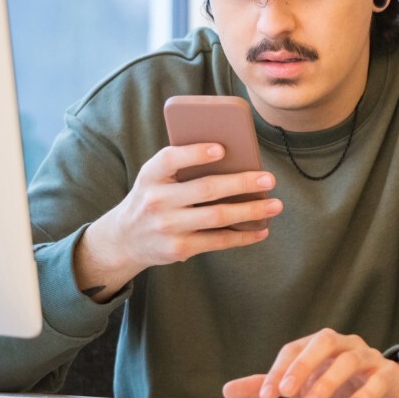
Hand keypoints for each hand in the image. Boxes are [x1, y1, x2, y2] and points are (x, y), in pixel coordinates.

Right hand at [75, 143, 281, 299]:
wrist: (123, 239)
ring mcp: (168, 226)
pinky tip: (261, 229)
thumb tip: (234, 160)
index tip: (222, 149)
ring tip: (275, 205)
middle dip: (241, 182)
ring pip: (217, 217)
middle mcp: (157, 200)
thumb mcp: (155, 178)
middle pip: (205, 189)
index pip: (170, 159)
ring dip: (250, 211)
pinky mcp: (179, 248)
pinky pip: (218, 241)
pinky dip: (243, 236)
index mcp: (151, 175)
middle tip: (269, 179)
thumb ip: (182, 167)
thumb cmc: (151, 198)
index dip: (195, 153)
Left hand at [222, 328, 398, 397]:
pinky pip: (378, 377)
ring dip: (328, 381)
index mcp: (319, 345)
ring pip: (348, 359)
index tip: (267, 395)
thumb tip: (228, 390)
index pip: (294, 349)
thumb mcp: (302, 384)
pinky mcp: (387, 373)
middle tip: (287, 391)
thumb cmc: (343, 383)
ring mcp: (367, 356)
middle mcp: (343, 345)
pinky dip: (364, 392)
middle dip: (303, 365)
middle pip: (323, 342)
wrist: (389, 388)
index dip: (279, 370)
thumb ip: (269, 385)